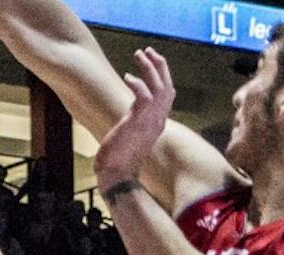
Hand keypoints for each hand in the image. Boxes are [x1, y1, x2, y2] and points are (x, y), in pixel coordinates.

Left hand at [95, 48, 177, 192]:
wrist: (116, 175)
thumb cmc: (119, 161)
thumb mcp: (130, 138)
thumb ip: (134, 126)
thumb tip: (129, 121)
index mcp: (157, 124)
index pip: (167, 95)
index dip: (162, 77)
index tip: (153, 63)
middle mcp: (158, 121)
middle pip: (167, 86)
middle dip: (160, 66)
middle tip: (148, 50)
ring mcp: (150, 121)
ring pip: (159, 87)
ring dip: (150, 67)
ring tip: (139, 54)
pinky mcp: (139, 122)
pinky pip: (145, 95)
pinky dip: (138, 83)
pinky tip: (128, 76)